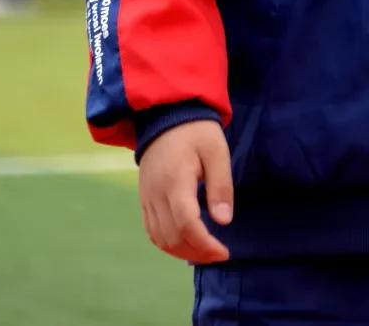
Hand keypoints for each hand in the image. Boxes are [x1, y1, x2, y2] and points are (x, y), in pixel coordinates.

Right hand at [137, 119, 233, 263]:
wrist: (165, 115)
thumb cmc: (196, 131)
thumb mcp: (216, 151)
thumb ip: (221, 186)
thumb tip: (224, 221)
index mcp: (175, 181)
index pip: (186, 224)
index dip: (205, 244)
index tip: (224, 251)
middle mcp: (156, 194)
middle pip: (172, 238)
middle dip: (197, 252)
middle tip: (219, 253)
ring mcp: (147, 197)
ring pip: (160, 239)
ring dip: (182, 252)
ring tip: (205, 250)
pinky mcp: (144, 198)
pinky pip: (152, 231)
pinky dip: (168, 243)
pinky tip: (186, 242)